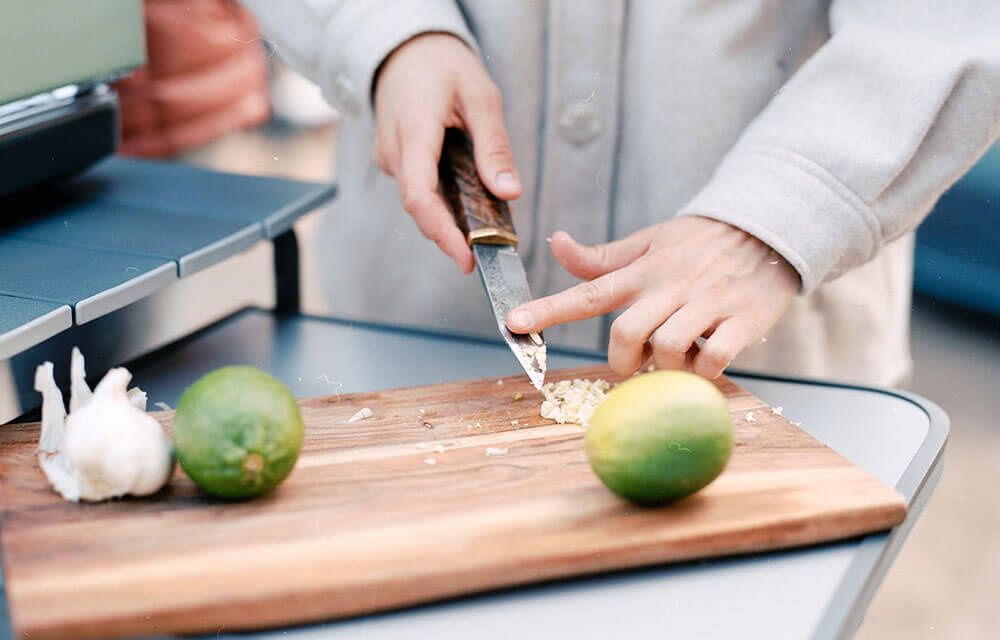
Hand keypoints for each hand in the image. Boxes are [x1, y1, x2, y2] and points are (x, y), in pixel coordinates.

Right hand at [373, 33, 521, 272]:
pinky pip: (418, 187)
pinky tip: (467, 199)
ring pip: (419, 200)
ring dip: (449, 216)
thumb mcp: (481, 96)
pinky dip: (442, 199)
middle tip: (487, 250)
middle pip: (420, 207)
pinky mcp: (394, 159)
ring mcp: (389, 156)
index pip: (420, 196)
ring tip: (485, 224)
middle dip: (452, 234)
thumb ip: (494, 146)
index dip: (442, 234)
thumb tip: (509, 192)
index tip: (467, 258)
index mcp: (414, 131)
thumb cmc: (442, 65)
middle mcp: (393, 150)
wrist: (405, 49)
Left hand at [506, 217, 800, 378]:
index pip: (588, 291)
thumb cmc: (700, 242)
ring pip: (668, 348)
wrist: (770, 229)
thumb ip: (602, 256)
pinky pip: (714, 357)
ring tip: (675, 360)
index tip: (514, 324)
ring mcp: (707, 303)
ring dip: (664, 368)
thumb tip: (554, 243)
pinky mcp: (743, 320)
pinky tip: (704, 363)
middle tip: (635, 364)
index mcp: (643, 270)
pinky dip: (703, 371)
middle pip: (627, 333)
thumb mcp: (649, 241)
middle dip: (622, 361)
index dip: (549, 309)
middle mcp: (670, 286)